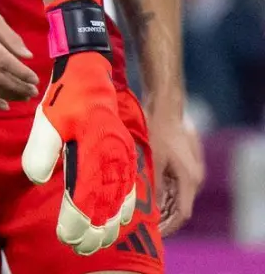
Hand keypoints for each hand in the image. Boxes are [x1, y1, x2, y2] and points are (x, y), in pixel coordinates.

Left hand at [22, 48, 137, 254]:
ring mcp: (123, 155)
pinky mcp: (126, 154)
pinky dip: (126, 206)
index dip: (77, 218)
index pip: (86, 194)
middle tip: (80, 248)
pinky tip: (121, 220)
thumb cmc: (65, 99)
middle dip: (94, 229)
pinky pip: (131, 186)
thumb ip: (41, 150)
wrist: (90, 74)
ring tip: (98, 242)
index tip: (66, 236)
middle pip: (107, 202)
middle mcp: (114, 156)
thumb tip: (36, 179)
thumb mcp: (47, 119)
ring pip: (121, 198)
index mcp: (94, 149)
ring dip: (111, 222)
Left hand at [147, 109, 203, 234]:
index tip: (156, 234)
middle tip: (147, 228)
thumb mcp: (153, 160)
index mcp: (189, 180)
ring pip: (178, 196)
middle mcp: (195, 178)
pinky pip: (177, 185)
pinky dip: (166, 194)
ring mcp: (192, 171)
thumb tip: (149, 206)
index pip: (182, 214)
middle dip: (165, 219)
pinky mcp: (185, 164)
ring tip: (147, 217)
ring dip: (165, 207)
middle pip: (181, 207)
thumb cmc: (158, 131)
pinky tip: (151, 199)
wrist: (166, 108)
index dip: (170, 227)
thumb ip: (154, 185)